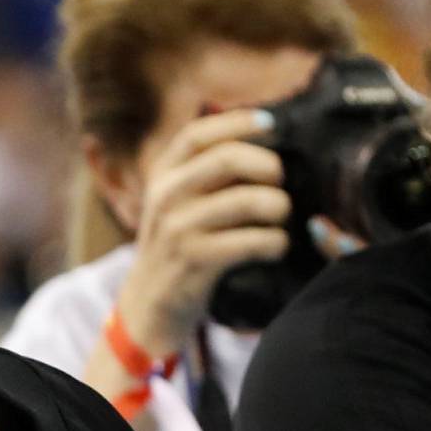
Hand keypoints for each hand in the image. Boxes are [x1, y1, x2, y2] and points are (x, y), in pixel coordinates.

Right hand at [115, 109, 290, 359]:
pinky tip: (277, 247)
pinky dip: (274, 242)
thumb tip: (260, 142)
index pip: (197, 134)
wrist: (148, 308)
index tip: (270, 123)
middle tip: (283, 180)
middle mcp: (165, 196)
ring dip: (277, 206)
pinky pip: (250, 242)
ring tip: (282, 217)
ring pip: (244, 201)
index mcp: (161, 175)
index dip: (237, 122)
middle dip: (267, 165)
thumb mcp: (176, 205)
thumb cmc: (177, 250)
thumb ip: (203, 175)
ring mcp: (177, 229)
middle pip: (226, 159)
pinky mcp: (194, 262)